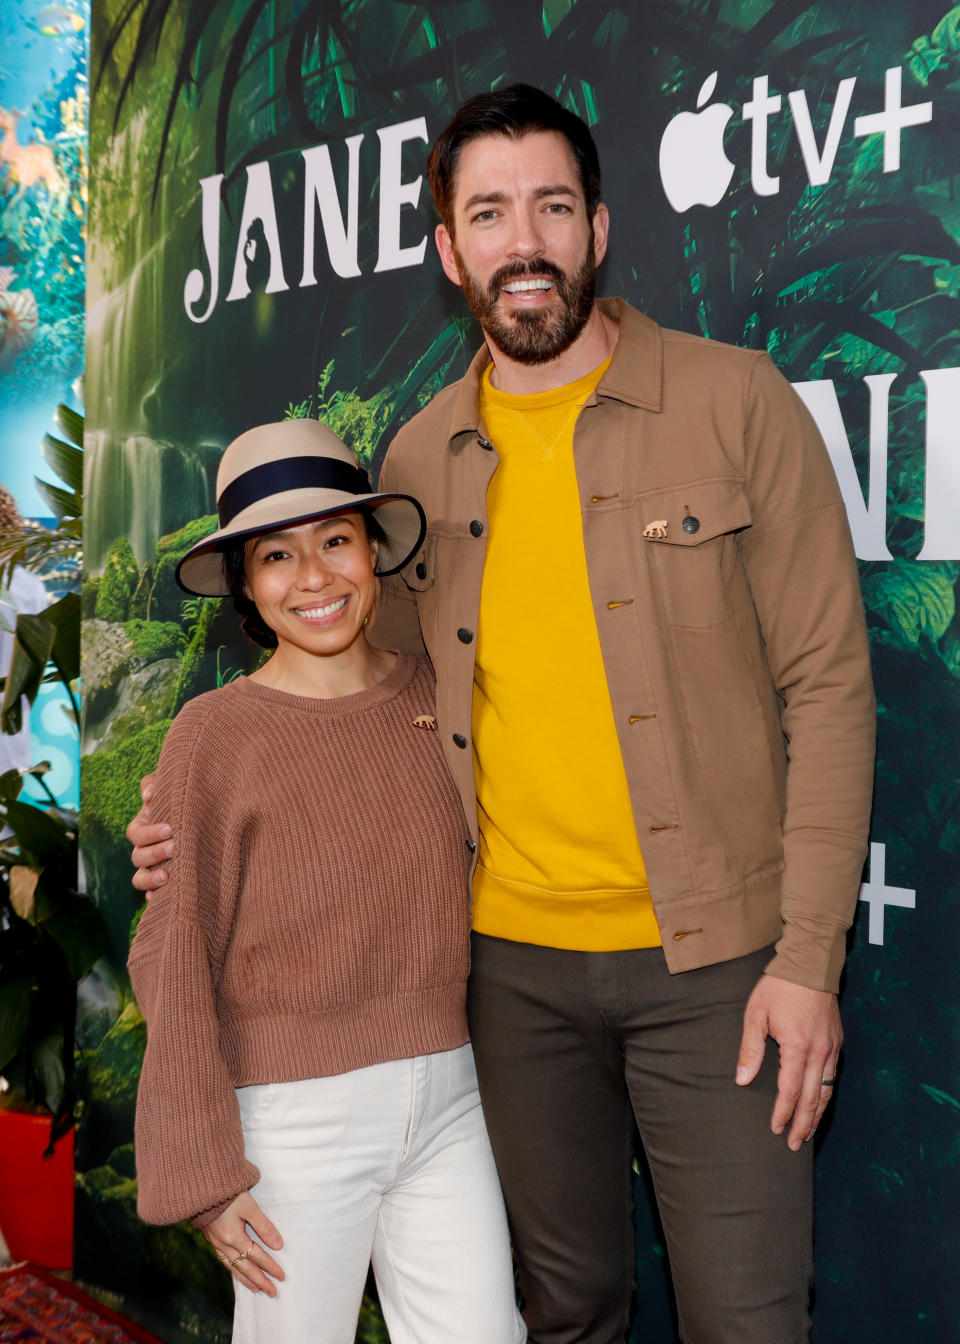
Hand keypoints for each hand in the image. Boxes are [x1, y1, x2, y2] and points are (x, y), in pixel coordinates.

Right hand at [126, 773, 172, 892]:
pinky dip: (154, 897)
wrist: (204, 814)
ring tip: (167, 876)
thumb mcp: (170, 785)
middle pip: (138, 856)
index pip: (136, 834)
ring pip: (140, 879)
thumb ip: (155, 784)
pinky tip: (163, 898)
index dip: (150, 833)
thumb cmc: (183, 796)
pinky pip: (152, 894)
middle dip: (155, 853)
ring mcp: (152, 867)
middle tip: (174, 847)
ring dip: (151, 879)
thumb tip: (149, 795)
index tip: (171, 828)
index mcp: (143, 827)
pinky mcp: (164, 882)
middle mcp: (144, 849)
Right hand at [202, 1191, 284, 1295]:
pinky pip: (224, 1261)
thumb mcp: (249, 1207)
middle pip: (245, 1267)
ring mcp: (216, 1243)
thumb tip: (279, 1245)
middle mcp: (224, 1245)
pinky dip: (233, 1269)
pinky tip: (236, 1271)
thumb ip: (264, 1226)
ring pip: (233, 1267)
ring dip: (246, 1279)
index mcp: (234, 1238)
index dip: (270, 1266)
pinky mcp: (211, 1239)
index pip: (257, 1256)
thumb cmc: (228, 1194)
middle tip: (272, 1292)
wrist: (202, 1187)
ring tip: (256, 1289)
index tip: (281, 1276)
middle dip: (260, 1280)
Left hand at [735, 975, 841, 1150]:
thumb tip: (743, 1080)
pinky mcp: (837, 1042)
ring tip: (808, 1133)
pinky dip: (826, 1095)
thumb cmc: (778, 987)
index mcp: (796, 1046)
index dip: (783, 1113)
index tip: (776, 1129)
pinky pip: (832, 1076)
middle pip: (813, 1098)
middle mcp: (818, 1052)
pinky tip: (819, 1104)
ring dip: (817, 1115)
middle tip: (794, 1144)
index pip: (790, 1090)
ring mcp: (831, 1047)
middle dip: (803, 1124)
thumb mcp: (755, 1014)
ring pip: (826, 1090)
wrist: (809, 964)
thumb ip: (750, 1049)